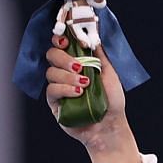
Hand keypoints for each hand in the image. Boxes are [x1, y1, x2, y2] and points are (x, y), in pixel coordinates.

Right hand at [44, 42, 141, 162]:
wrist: (111, 126)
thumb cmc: (111, 101)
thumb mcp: (110, 73)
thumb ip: (100, 55)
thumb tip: (94, 36)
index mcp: (77, 63)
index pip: (62, 45)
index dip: (60, 40)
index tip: (66, 40)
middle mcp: (65, 73)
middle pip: (52, 55)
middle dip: (64, 58)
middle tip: (79, 66)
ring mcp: (58, 87)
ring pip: (51, 72)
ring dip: (67, 76)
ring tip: (84, 84)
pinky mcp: (54, 103)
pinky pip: (52, 90)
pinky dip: (65, 89)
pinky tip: (78, 93)